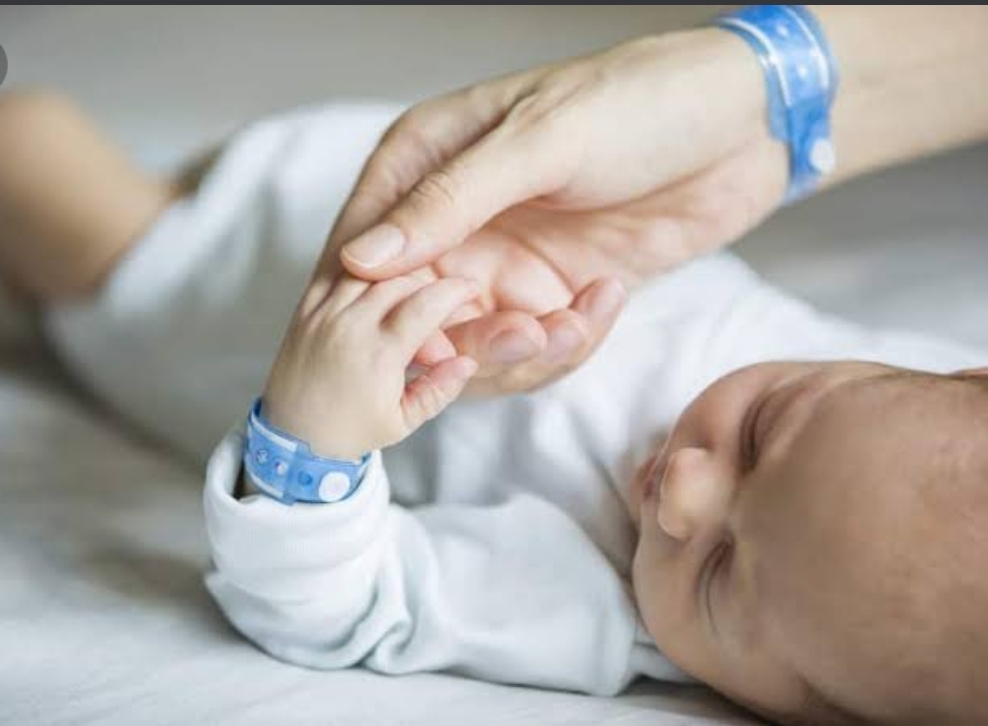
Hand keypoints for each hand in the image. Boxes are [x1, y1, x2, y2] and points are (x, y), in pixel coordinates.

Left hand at [262, 275, 478, 460]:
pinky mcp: (305, 311)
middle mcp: (348, 328)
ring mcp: (323, 316)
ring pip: (368, 270)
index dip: (454, 291)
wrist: (292, 437)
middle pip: (400, 281)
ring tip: (411, 291)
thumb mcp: (403, 421)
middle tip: (441, 300)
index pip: (425, 305)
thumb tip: (468, 362)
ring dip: (396, 275)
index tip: (468, 289)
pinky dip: (361, 271)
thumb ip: (440, 389)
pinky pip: (334, 273)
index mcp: (377, 356)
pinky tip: (376, 280)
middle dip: (428, 284)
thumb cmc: (349, 431)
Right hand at [312, 28, 786, 395]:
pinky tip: (607, 297)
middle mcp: (457, 220)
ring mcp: (506, 260)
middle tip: (524, 336)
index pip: (364, 251)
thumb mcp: (540, 142)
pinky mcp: (555, 291)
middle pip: (418, 315)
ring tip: (576, 319)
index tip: (410, 345)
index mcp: (427, 163)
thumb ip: (450, 201)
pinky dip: (571, 342)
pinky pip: (539, 347)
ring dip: (527, 352)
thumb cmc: (639, 103)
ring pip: (478, 346)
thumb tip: (363, 258)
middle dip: (467, 344)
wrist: (741, 126)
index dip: (374, 309)